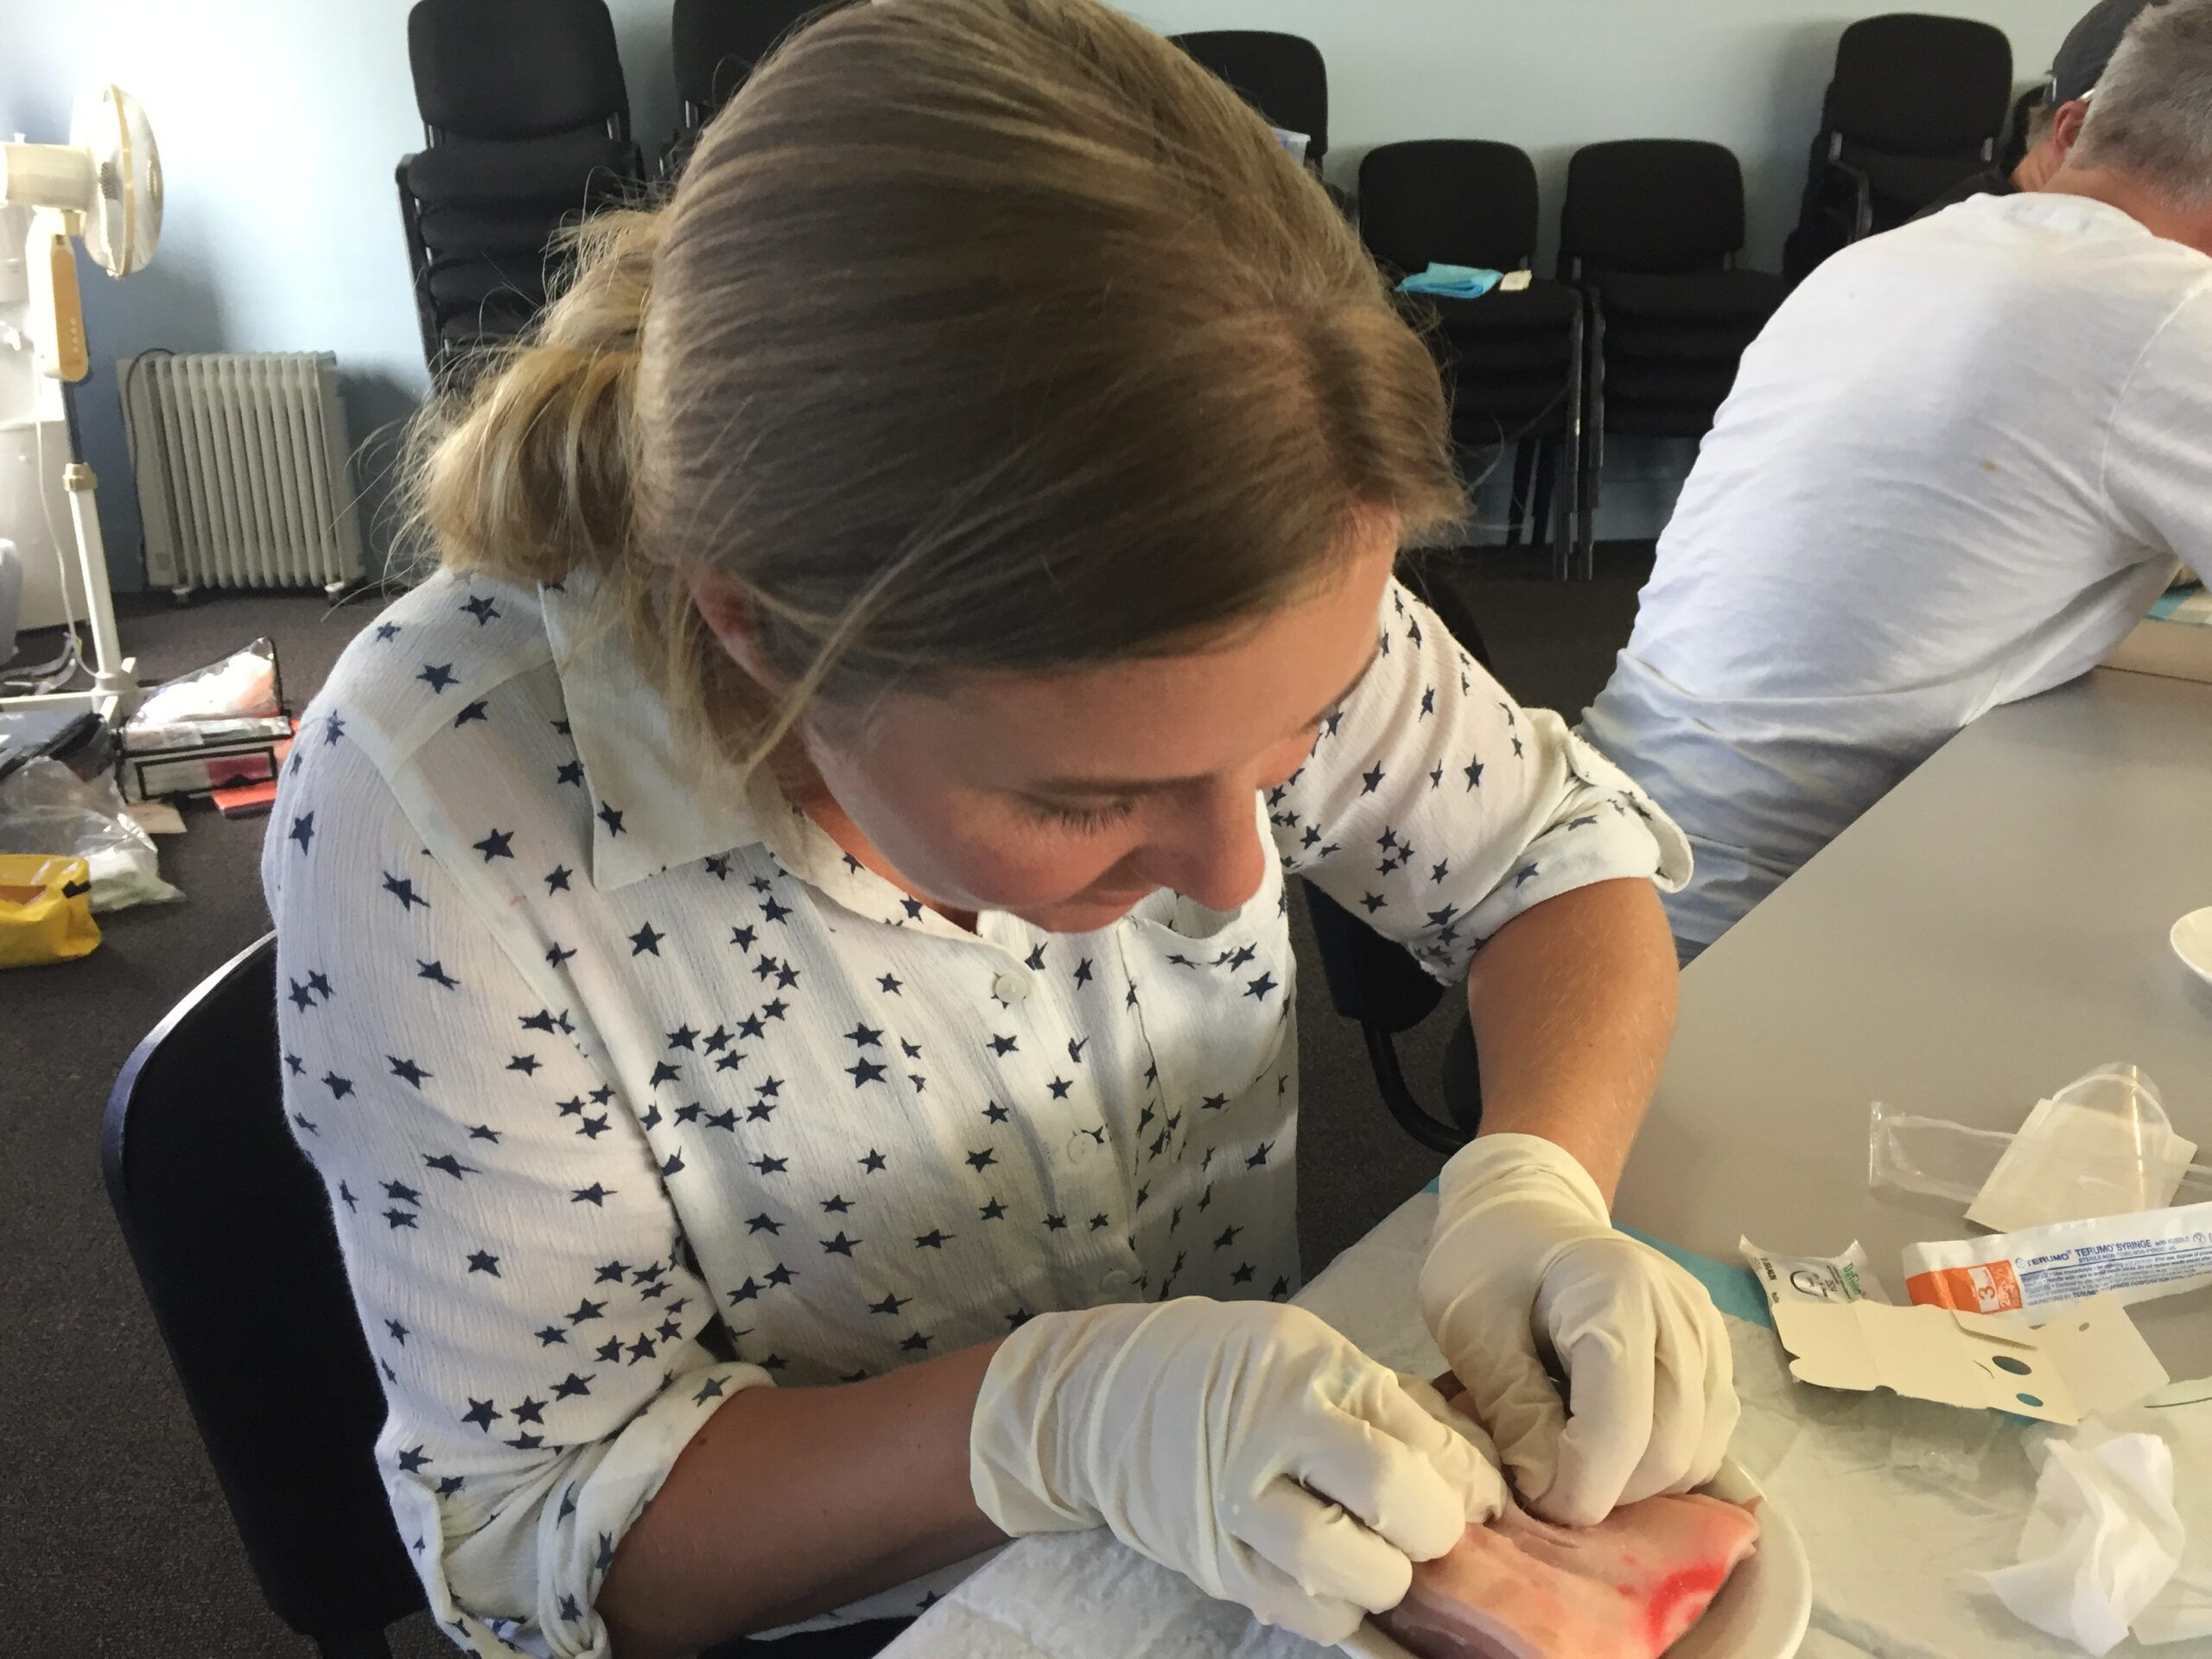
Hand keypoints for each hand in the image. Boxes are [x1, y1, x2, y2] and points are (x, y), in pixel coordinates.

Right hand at [969, 1297, 1505, 1643]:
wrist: (1105, 1401)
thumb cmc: (1229, 1372)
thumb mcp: (1313, 1356)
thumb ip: (1397, 1409)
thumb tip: (1481, 1482)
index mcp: (1310, 1369)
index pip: (1422, 1434)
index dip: (1471, 1483)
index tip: (1481, 1502)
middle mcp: (1272, 1429)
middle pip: (1390, 1492)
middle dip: (1434, 1529)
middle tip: (1427, 1533)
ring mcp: (1237, 1500)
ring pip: (1342, 1566)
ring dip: (1386, 1579)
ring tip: (1383, 1562)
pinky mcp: (1215, 1560)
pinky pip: (1303, 1613)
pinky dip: (1342, 1615)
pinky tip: (1342, 1589)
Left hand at [1417, 1133, 1736, 1525]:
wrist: (1527, 1212)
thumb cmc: (1488, 1262)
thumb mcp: (1472, 1329)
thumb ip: (1512, 1411)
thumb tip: (1553, 1492)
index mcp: (1616, 1291)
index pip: (1621, 1426)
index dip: (1578, 1487)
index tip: (1529, 1496)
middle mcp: (1681, 1313)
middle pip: (1670, 1450)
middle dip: (1605, 1490)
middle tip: (1542, 1482)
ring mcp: (1708, 1335)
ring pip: (1697, 1456)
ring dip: (1634, 1483)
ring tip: (1569, 1457)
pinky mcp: (1716, 1357)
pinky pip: (1706, 1440)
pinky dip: (1659, 1464)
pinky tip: (1606, 1444)